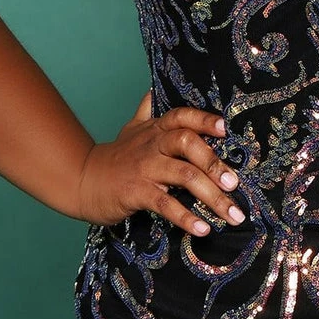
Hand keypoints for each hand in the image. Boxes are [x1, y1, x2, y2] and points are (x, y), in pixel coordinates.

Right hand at [76, 91, 243, 235]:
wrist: (83, 180)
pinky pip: (166, 204)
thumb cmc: (115, 156)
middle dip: (215, 163)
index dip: (204, 120)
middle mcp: (153, 144)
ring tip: (231, 213)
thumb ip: (146, 110)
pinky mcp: (136, 192)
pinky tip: (202, 229)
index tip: (225, 129)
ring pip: (185, 176)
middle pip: (188, 143)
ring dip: (212, 196)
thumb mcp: (131, 129)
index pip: (183, 116)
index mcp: (156, 128)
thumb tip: (153, 89)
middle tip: (235, 184)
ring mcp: (145, 168)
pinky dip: (186, 217)